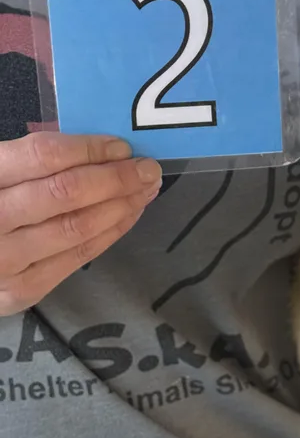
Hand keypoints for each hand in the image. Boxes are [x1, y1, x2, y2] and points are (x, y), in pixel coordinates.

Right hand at [0, 132, 161, 315]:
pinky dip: (110, 233)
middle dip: (117, 178)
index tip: (122, 146)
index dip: (89, 149)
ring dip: (121, 205)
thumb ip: (30, 159)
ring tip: (146, 189)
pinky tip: (128, 215)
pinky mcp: (20, 291)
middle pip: (67, 192)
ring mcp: (4, 261)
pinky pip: (77, 257)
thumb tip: (95, 146)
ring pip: (77, 227)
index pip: (43, 155)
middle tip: (148, 168)